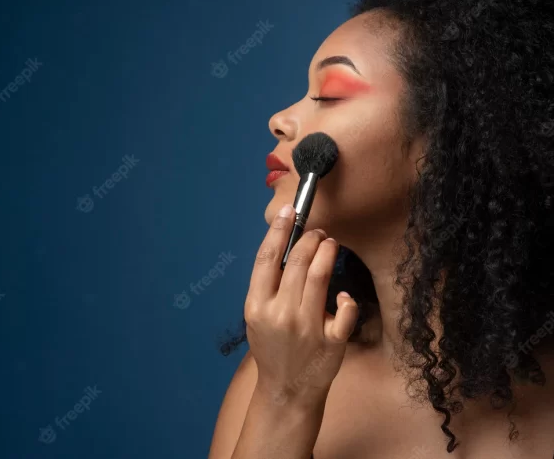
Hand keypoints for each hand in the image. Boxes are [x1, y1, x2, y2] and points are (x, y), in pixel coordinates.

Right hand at [244, 204, 359, 407]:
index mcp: (257, 305)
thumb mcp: (256, 316)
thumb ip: (266, 286)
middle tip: (318, 233)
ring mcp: (307, 326)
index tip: (289, 212)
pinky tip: (342, 294)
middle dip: (310, 239)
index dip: (279, 231)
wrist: (286, 389)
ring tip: (330, 244)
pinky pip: (345, 309)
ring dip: (327, 253)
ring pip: (320, 276)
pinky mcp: (331, 340)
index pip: (266, 258)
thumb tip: (283, 248)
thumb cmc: (271, 347)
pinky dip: (346, 298)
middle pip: (296, 261)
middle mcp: (280, 313)